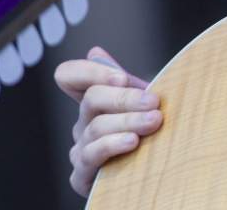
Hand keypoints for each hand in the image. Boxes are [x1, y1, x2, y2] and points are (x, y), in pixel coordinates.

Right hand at [53, 46, 162, 196]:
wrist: (157, 174)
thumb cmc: (151, 135)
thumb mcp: (142, 104)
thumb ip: (125, 82)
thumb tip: (94, 51)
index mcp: (95, 101)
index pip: (69, 76)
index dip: (89, 71)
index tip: (122, 77)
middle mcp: (82, 123)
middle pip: (91, 99)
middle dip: (124, 97)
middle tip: (153, 101)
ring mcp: (80, 149)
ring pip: (96, 127)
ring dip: (128, 120)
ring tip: (154, 121)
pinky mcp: (82, 176)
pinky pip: (92, 156)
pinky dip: (113, 145)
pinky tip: (133, 142)